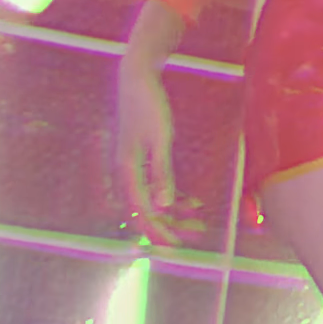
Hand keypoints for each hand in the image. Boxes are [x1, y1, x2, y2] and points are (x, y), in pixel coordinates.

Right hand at [112, 58, 202, 246]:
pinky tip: (191, 202)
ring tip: (197, 223)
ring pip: (151, 200)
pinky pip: (154, 186)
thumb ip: (161, 173)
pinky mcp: (140, 158)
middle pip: (145, 209)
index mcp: (126, 170)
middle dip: (169, 225)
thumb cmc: (148, 105)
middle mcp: (125, 172)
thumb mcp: (160, 139)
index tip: (175, 245)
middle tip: (193, 236)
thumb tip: (163, 206)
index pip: (140, 211)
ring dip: (172, 213)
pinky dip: (171, 196)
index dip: (158, 230)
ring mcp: (132, 165)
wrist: (136, 77)